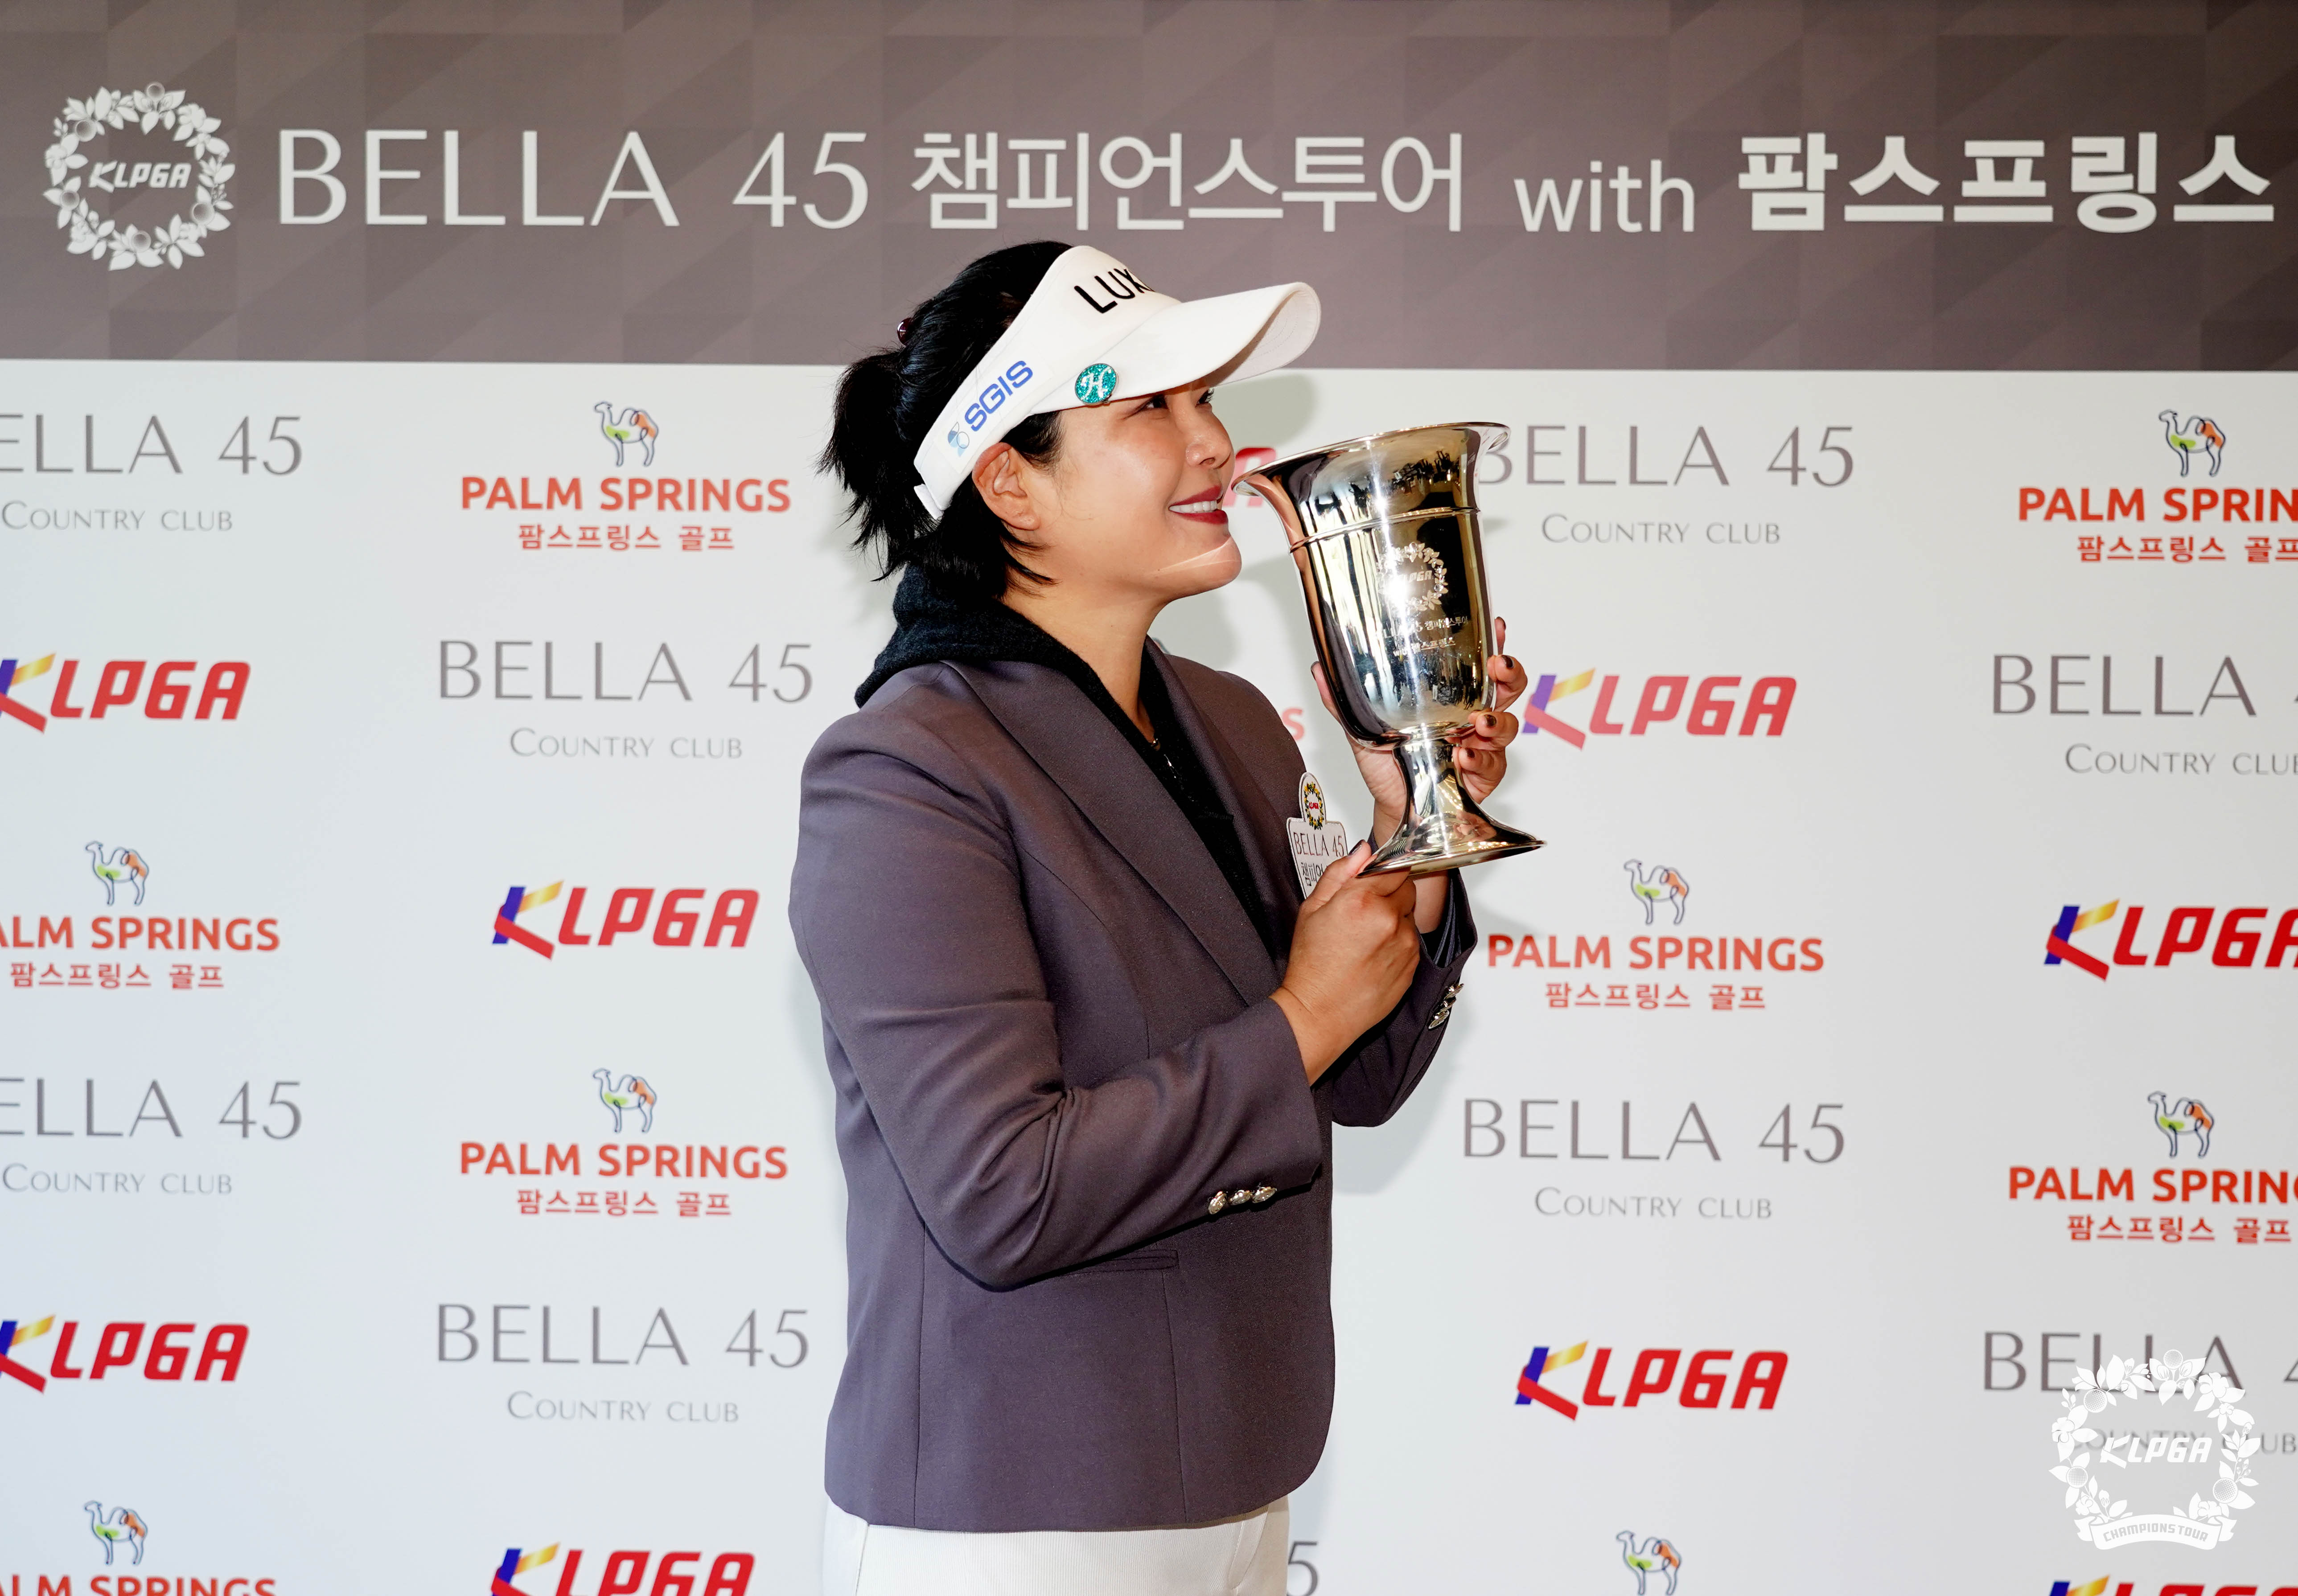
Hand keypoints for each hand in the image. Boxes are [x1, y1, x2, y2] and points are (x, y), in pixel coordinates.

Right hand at [1272, 841, 1420, 1081]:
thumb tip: (1363, 851)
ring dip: (1394, 918)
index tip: (1374, 879)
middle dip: (1390, 892)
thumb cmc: (1311, 965)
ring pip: (1410, 915)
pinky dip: (1398, 942)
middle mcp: (1388, 919)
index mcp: (1362, 900)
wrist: (1319, 1013)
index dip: (1383, 872)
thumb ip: (1339, 874)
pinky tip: (1375, 954)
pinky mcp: (1413, 965)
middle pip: (1407, 887)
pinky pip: (1413, 941)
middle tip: (1364, 910)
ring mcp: (1404, 943)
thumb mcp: (1312, 909)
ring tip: (1367, 938)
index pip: (1394, 866)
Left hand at [1311, 617, 1528, 830]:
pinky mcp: (1484, 775)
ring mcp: (1482, 746)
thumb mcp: (1363, 729)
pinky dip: (1479, 760)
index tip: (1493, 625)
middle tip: (1497, 667)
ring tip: (1481, 722)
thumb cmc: (1385, 765)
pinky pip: (1492, 765)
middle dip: (1509, 674)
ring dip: (1499, 721)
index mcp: (1449, 698)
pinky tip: (1464, 758)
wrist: (1393, 809)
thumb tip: (1318, 669)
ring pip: (1508, 726)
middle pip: (1506, 687)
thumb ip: (1345, 702)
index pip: (1475, 664)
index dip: (1490, 643)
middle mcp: (1471, 716)